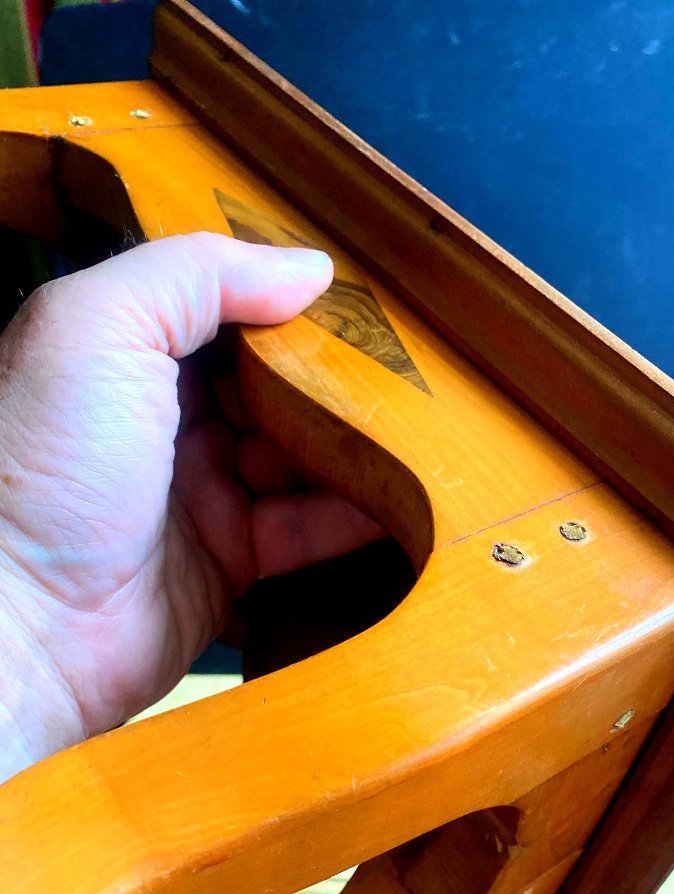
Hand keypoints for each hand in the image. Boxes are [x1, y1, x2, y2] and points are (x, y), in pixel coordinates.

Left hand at [0, 233, 380, 777]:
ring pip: (300, 457)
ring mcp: (203, 495)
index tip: (357, 304)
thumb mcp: (98, 327)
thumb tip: (307, 268)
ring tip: (415, 429)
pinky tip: (400, 496)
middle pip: (274, 384)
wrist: (23, 625)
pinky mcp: (234, 564)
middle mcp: (168, 421)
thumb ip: (198, 276)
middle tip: (401, 370)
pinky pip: (306, 531)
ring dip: (352, 444)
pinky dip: (353, 515)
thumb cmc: (42, 465)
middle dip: (333, 377)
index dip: (289, 307)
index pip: (228, 314)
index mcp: (128, 355)